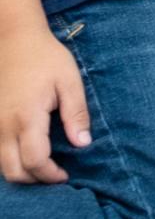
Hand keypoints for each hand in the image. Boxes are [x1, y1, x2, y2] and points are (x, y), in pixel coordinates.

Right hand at [0, 26, 89, 183]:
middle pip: (13, 172)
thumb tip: (83, 144)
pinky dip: (9, 159)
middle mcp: (3, 126)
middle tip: (56, 174)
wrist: (13, 39)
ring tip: (44, 165)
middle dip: (35, 179)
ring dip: (21, 171)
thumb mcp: (70, 81)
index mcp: (26, 117)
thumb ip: (77, 114)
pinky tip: (27, 151)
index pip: (35, 161)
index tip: (66, 175)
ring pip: (0, 165)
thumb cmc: (45, 58)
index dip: (51, 174)